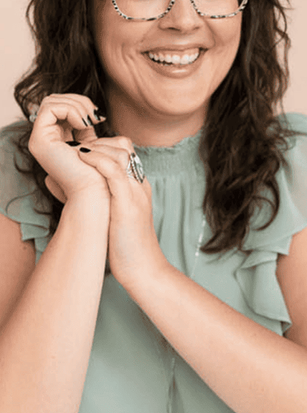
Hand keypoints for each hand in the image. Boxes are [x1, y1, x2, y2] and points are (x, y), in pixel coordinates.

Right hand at [28, 94, 108, 203]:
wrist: (98, 190)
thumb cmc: (101, 170)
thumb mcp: (96, 143)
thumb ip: (89, 128)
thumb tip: (93, 112)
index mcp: (57, 137)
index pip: (61, 104)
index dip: (81, 104)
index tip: (99, 117)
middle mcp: (45, 138)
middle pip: (54, 99)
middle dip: (79, 102)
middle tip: (96, 117)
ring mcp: (40, 140)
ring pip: (51, 101)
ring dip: (76, 105)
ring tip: (91, 121)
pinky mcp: (40, 142)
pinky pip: (49, 109)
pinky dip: (70, 110)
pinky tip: (84, 124)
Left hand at [76, 138, 166, 292]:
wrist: (144, 270)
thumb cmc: (124, 248)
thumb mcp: (109, 216)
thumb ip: (89, 197)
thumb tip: (55, 181)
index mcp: (137, 186)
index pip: (124, 152)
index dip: (101, 145)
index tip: (78, 150)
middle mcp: (139, 185)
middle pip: (123, 147)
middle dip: (96, 141)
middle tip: (72, 146)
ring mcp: (136, 193)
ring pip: (119, 154)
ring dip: (94, 146)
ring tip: (74, 150)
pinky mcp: (128, 205)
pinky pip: (114, 172)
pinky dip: (97, 160)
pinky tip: (81, 156)